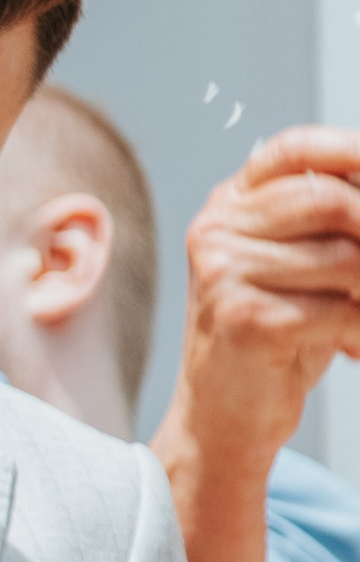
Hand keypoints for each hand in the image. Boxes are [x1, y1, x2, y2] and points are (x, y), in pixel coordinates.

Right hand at [156, 127, 359, 485]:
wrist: (222, 412)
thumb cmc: (272, 334)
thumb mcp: (297, 264)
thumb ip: (329, 223)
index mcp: (229, 205)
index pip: (292, 150)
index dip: (349, 149)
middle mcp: (217, 229)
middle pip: (328, 200)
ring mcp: (223, 272)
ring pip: (343, 258)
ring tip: (358, 315)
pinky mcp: (243, 319)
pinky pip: (339, 310)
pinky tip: (349, 345)